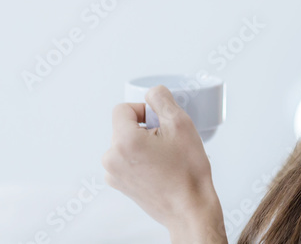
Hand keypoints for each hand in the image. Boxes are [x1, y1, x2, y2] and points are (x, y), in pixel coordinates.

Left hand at [101, 85, 223, 236]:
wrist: (189, 207)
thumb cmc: (187, 171)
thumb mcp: (181, 124)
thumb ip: (162, 99)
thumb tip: (152, 93)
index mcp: (124, 141)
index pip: (122, 109)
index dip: (144, 110)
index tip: (159, 123)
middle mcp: (111, 158)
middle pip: (124, 126)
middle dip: (144, 128)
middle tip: (168, 142)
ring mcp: (113, 173)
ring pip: (126, 143)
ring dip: (143, 144)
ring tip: (165, 158)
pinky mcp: (119, 184)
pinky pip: (126, 159)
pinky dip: (140, 158)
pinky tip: (159, 168)